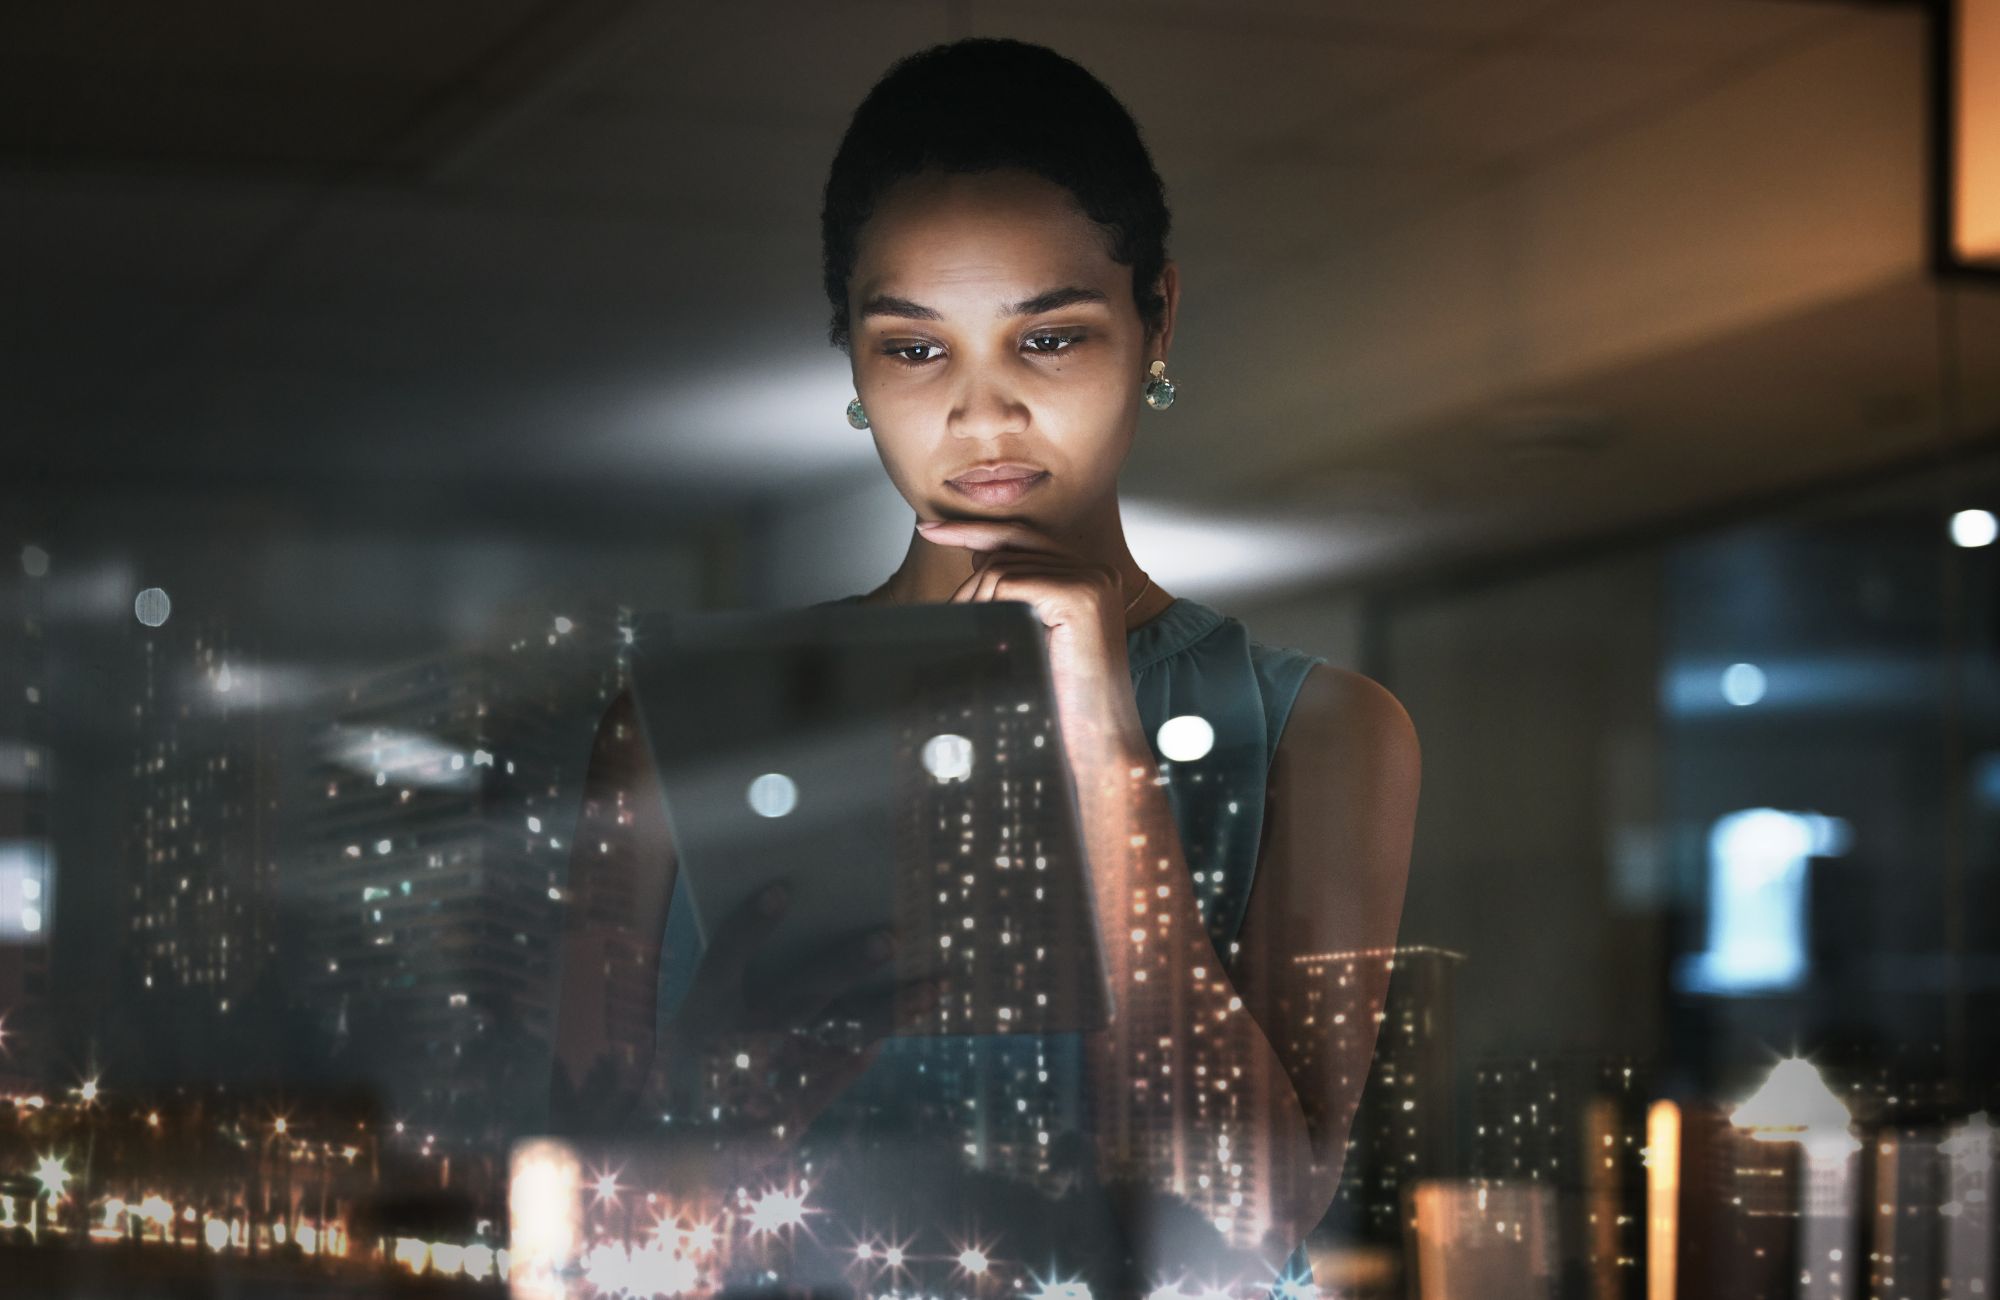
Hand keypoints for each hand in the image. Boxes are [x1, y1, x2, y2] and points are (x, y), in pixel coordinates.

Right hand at [647, 879, 939, 1161]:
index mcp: (704, 1013)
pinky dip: (864, 1055)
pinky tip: (893, 1034)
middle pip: (801, 993)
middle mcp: (741, 1040)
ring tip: (931, 990)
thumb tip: (790, 913)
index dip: (748, 925)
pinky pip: (836, 1077)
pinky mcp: (787, 1114)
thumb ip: (734, 968)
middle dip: (847, 965)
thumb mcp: (694, 1017)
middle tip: (891, 938)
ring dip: (887, 1011)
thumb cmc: (690, 1067)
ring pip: (840, 1037)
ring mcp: (771, 1079)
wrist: (676, 1148)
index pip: (724, 957)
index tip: (781, 891)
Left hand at [916, 518, 1146, 751]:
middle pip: (1008, 550)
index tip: (929, 529)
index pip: (1023, 537)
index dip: (973, 530)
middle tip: (950, 612)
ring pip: (1003, 568)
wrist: (1097, 742)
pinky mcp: (1079, 597)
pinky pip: (1010, 585)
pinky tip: (995, 639)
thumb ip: (1018, 593)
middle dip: (968, 580)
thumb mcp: (1035, 633)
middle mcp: (1096, 571)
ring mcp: (1091, 581)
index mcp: (1089, 576)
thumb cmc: (1065, 699)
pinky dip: (989, 609)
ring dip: (976, 602)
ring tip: (977, 637)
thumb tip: (978, 557)